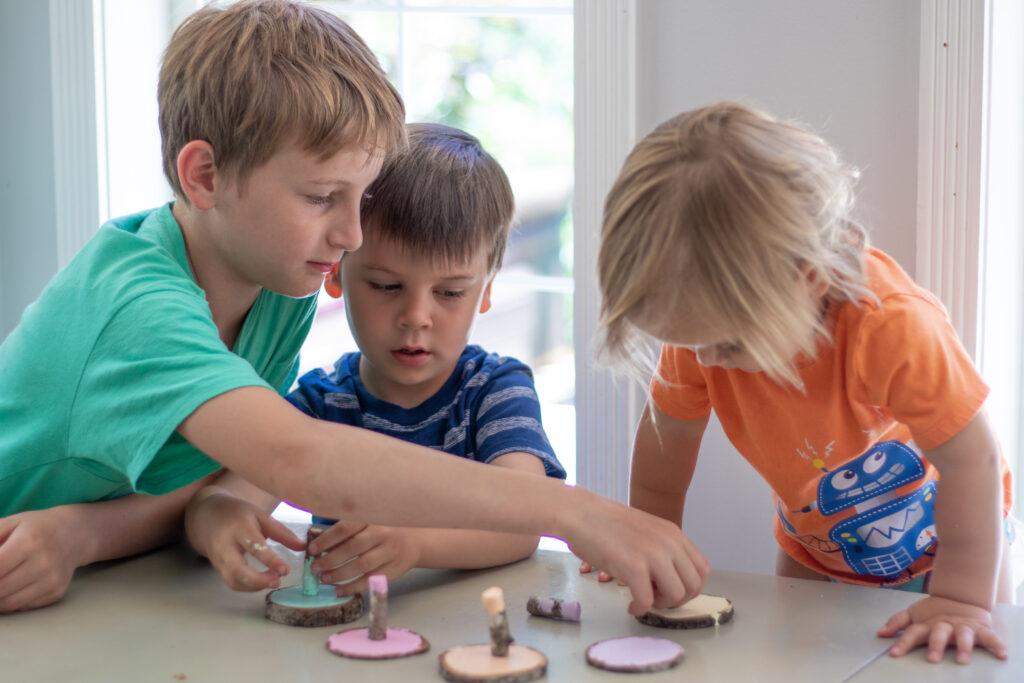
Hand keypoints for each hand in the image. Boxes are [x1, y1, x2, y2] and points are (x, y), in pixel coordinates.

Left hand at [0, 507, 87, 611]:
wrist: (75, 534)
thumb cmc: (35, 527)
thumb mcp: (8, 524)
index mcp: (29, 541)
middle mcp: (43, 563)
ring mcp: (51, 581)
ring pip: (6, 603)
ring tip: (0, 580)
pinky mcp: (55, 593)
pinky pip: (20, 606)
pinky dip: (8, 602)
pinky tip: (9, 587)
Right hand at [184, 492, 303, 591]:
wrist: (207, 516)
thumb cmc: (238, 514)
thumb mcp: (260, 515)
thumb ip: (281, 532)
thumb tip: (303, 547)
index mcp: (239, 528)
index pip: (254, 546)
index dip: (270, 560)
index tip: (285, 570)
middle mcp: (225, 546)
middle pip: (237, 570)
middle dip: (258, 580)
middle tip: (277, 582)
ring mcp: (219, 559)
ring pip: (233, 580)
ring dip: (254, 586)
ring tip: (273, 581)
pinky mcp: (218, 569)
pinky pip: (231, 582)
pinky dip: (247, 587)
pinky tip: (262, 582)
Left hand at [308, 521, 420, 595]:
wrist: (414, 541)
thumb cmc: (384, 531)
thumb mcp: (368, 525)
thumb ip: (348, 533)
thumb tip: (319, 547)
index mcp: (372, 518)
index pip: (346, 528)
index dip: (326, 540)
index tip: (312, 550)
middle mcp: (383, 533)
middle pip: (353, 547)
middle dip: (330, 559)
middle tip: (315, 568)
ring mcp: (389, 552)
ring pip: (362, 565)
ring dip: (340, 574)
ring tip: (324, 579)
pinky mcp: (393, 569)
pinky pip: (370, 580)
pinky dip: (353, 587)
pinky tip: (339, 590)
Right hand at [563, 491, 708, 615]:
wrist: (579, 513)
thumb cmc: (604, 522)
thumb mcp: (645, 529)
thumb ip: (661, 547)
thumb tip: (668, 575)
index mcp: (673, 534)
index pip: (702, 569)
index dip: (690, 587)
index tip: (670, 591)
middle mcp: (669, 543)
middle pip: (693, 585)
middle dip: (677, 600)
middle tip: (657, 599)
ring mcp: (653, 555)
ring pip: (675, 595)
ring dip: (661, 605)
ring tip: (643, 600)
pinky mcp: (633, 567)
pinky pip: (647, 601)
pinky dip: (640, 609)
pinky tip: (630, 605)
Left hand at [878, 595, 1008, 663]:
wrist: (961, 597)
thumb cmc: (934, 613)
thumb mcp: (914, 615)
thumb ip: (897, 623)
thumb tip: (880, 633)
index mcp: (927, 624)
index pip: (913, 633)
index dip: (902, 642)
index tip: (894, 654)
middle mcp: (944, 625)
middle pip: (939, 634)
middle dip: (935, 645)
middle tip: (933, 659)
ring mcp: (962, 626)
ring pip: (963, 635)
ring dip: (963, 646)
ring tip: (963, 660)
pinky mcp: (979, 628)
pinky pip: (990, 637)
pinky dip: (997, 644)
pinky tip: (1002, 654)